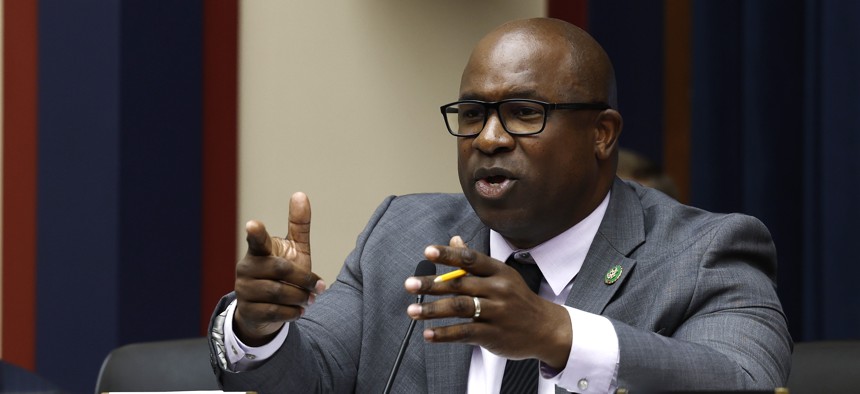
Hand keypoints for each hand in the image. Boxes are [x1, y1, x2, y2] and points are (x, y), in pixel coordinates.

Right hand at [233, 192, 325, 345]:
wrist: (266, 311)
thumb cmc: (283, 274)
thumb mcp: (294, 250)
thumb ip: (298, 225)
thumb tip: (300, 194)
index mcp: (259, 250)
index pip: (257, 240)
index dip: (256, 232)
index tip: (253, 224)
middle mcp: (246, 267)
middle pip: (281, 270)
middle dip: (304, 280)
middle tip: (318, 287)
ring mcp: (244, 289)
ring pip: (279, 293)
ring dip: (300, 297)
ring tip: (309, 299)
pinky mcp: (248, 310)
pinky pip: (274, 312)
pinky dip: (292, 312)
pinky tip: (299, 311)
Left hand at [404, 236, 571, 368]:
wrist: (546, 329)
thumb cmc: (518, 299)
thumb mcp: (502, 276)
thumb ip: (476, 261)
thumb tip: (455, 239)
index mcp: (499, 272)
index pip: (471, 259)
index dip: (449, 255)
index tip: (428, 251)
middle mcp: (498, 290)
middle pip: (460, 284)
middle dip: (432, 284)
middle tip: (409, 284)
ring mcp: (497, 312)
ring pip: (460, 308)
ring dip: (433, 310)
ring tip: (412, 310)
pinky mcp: (493, 334)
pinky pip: (465, 333)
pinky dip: (445, 334)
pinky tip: (428, 334)